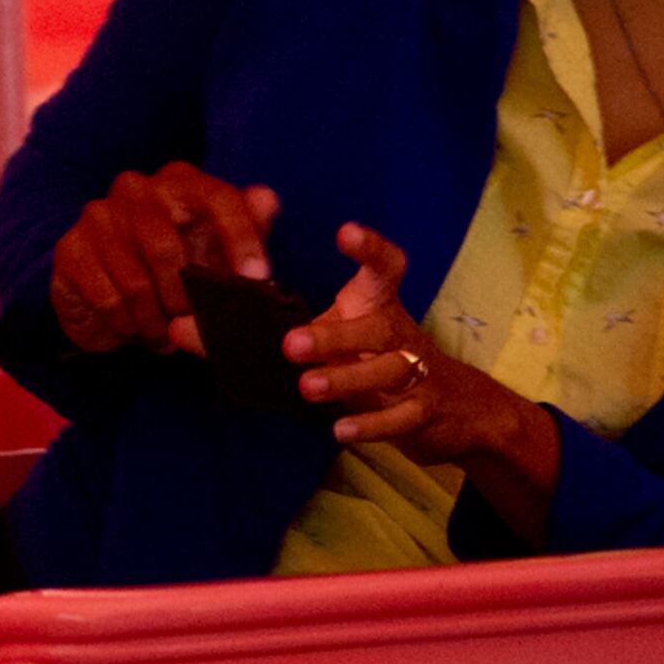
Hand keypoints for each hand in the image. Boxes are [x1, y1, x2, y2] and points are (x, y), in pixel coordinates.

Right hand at [48, 164, 281, 355]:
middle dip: (185, 299)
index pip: (219, 199)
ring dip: (155, 321)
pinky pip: (107, 299)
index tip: (256, 279)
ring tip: (164, 336)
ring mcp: (98, 216)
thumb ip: (248, 226)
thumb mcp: (218, 248)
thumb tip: (266, 199)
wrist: (106, 287)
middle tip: (193, 324)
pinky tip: (134, 329)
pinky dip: (127, 325)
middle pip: (166, 249)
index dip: (241, 239)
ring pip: (135, 282)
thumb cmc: (175, 263)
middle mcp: (136, 189)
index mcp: (180, 181)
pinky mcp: (70, 249)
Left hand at [280, 225, 562, 537]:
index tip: (346, 232)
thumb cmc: (380, 359)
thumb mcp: (345, 334)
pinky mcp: (424, 413)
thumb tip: (205, 326)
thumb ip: (298, 326)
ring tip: (308, 387)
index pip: (384, 270)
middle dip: (334, 336)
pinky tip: (341, 430)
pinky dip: (371, 425)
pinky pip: (399, 419)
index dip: (371, 249)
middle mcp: (401, 335)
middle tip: (291, 343)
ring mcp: (418, 374)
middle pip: (376, 329)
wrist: (458, 407)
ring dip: (347, 379)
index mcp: (380, 306)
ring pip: (388, 372)